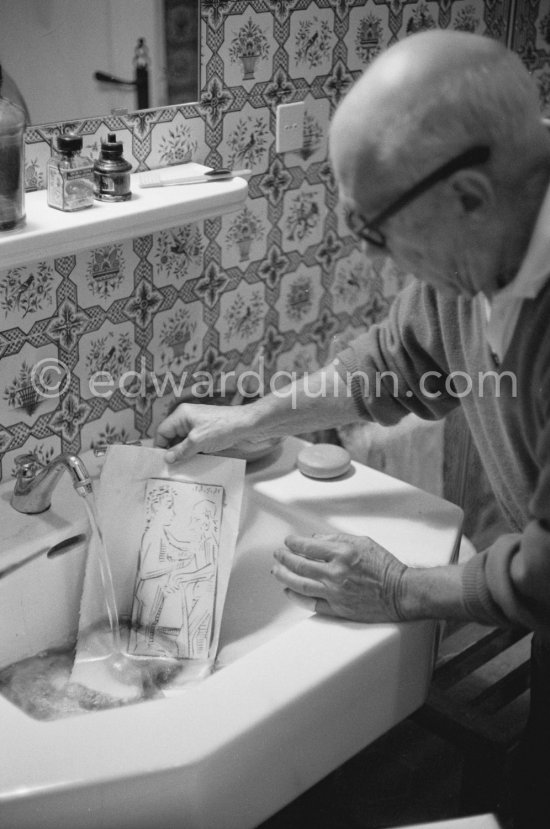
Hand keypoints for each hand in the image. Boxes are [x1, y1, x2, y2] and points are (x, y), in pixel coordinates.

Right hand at [155, 402, 250, 461]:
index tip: (161, 462)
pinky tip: (194, 464)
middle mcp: (188, 419)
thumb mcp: (197, 441)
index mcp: (182, 415)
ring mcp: (198, 426)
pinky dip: (193, 454)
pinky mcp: (207, 434)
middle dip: (172, 452)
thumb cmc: (222, 428)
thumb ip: (180, 451)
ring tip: (182, 469)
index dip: (160, 446)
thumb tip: (167, 459)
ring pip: (184, 442)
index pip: (163, 431)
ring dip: (183, 454)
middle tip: (171, 469)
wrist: (248, 426)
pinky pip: (195, 445)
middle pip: (172, 437)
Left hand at [272, 532, 406, 621]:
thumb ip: (337, 539)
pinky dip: (296, 597)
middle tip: (278, 555)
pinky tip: (289, 591)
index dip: (294, 543)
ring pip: (300, 584)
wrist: (400, 593)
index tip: (288, 541)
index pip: (308, 546)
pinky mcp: (337, 609)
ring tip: (276, 571)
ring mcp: (334, 592)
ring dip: (284, 576)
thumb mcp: (363, 542)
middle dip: (284, 558)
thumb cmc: (386, 567)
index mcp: (342, 553)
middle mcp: (335, 573)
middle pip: (299, 565)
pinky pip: (310, 603)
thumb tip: (315, 539)